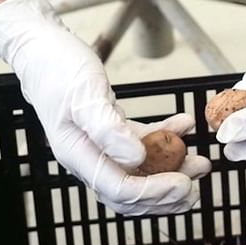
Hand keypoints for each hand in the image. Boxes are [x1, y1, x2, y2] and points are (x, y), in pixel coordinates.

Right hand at [0, 0, 210, 214]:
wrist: (43, 49)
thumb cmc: (59, 68)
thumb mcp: (85, 95)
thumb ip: (108, 129)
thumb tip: (136, 158)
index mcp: (79, 156)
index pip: (120, 190)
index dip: (154, 192)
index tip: (184, 183)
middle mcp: (90, 158)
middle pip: (133, 193)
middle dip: (167, 195)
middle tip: (196, 187)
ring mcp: (102, 148)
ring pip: (142, 173)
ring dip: (174, 171)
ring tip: (202, 163)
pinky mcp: (113, 133)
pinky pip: (144, 146)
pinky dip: (166, 140)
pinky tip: (185, 125)